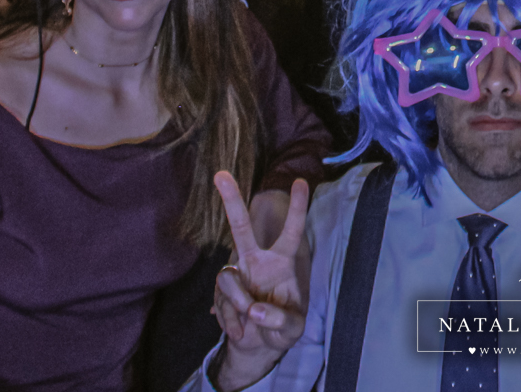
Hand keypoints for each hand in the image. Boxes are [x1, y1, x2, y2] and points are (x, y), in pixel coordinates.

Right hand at [212, 174, 310, 390]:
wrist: (259, 346)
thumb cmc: (284, 327)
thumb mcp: (292, 329)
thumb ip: (280, 320)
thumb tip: (255, 310)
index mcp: (283, 262)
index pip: (293, 231)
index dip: (298, 207)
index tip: (300, 181)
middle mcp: (258, 261)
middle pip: (242, 228)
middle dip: (232, 201)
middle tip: (220, 174)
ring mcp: (238, 274)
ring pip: (227, 277)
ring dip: (238, 303)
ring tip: (250, 322)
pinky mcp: (222, 290)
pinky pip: (220, 301)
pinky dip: (231, 321)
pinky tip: (240, 330)